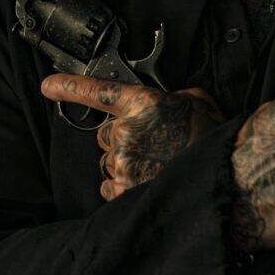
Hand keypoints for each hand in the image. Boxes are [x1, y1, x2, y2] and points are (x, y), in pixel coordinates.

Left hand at [41, 74, 225, 200]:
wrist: (226, 171)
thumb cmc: (212, 135)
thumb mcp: (194, 100)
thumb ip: (169, 96)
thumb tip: (163, 102)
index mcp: (142, 103)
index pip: (96, 91)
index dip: (67, 87)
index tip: (48, 85)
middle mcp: (127, 131)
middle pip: (104, 135)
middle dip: (123, 139)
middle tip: (152, 145)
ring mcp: (124, 161)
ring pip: (109, 162)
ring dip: (126, 164)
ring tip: (156, 166)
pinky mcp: (125, 188)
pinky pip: (109, 187)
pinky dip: (123, 187)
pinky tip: (147, 181)